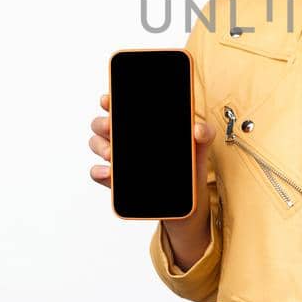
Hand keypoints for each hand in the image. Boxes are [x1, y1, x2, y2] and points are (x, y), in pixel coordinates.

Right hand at [88, 92, 214, 192]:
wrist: (187, 201)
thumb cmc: (189, 166)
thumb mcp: (199, 148)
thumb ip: (203, 134)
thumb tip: (199, 129)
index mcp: (142, 125)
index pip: (120, 107)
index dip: (110, 101)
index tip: (108, 99)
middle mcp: (125, 139)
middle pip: (102, 124)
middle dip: (102, 123)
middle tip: (111, 126)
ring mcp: (118, 160)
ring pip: (97, 145)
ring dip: (100, 146)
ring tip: (111, 153)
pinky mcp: (116, 181)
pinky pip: (98, 174)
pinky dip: (99, 172)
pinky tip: (109, 172)